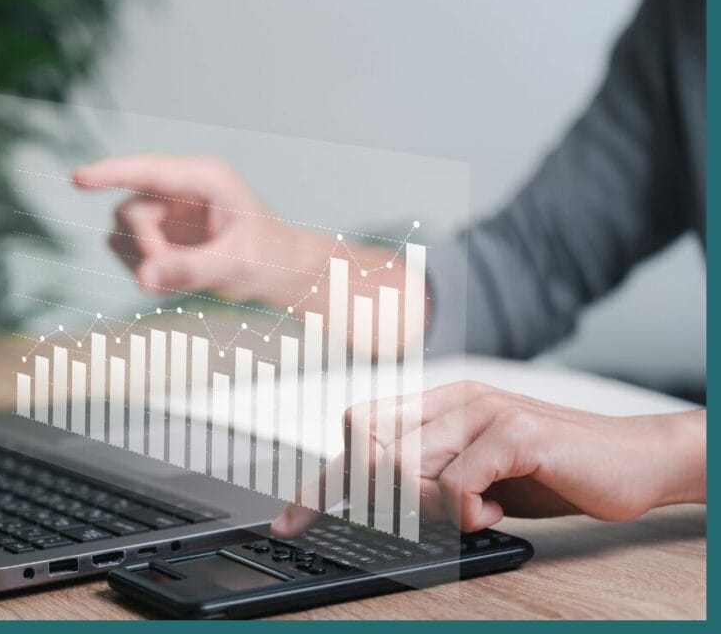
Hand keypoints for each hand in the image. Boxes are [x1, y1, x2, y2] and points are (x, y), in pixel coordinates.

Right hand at [73, 154, 297, 300]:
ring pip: (121, 233)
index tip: (77, 179)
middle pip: (128, 212)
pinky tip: (176, 279)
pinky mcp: (156, 234)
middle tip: (177, 275)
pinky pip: (126, 253)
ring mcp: (164, 211)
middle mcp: (177, 189)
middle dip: (146, 249)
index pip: (147, 171)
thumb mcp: (236, 263)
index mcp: (203, 178)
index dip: (110, 174)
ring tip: (185, 277)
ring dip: (143, 262)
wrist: (281, 269)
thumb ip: (191, 270)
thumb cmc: (270, 256)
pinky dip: (145, 272)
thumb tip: (142, 279)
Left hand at [272, 380, 704, 535]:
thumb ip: (430, 480)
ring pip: (405, 468)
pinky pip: (457, 483)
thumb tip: (379, 505)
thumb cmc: (550, 469)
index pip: (357, 431)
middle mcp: (452, 399)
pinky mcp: (515, 431)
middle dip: (382, 498)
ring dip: (431, 508)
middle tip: (430, 513)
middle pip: (368, 449)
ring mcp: (482, 410)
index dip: (318, 482)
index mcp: (437, 405)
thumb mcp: (476, 477)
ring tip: (475, 509)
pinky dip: (468, 513)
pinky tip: (496, 509)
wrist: (632, 459)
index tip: (289, 522)